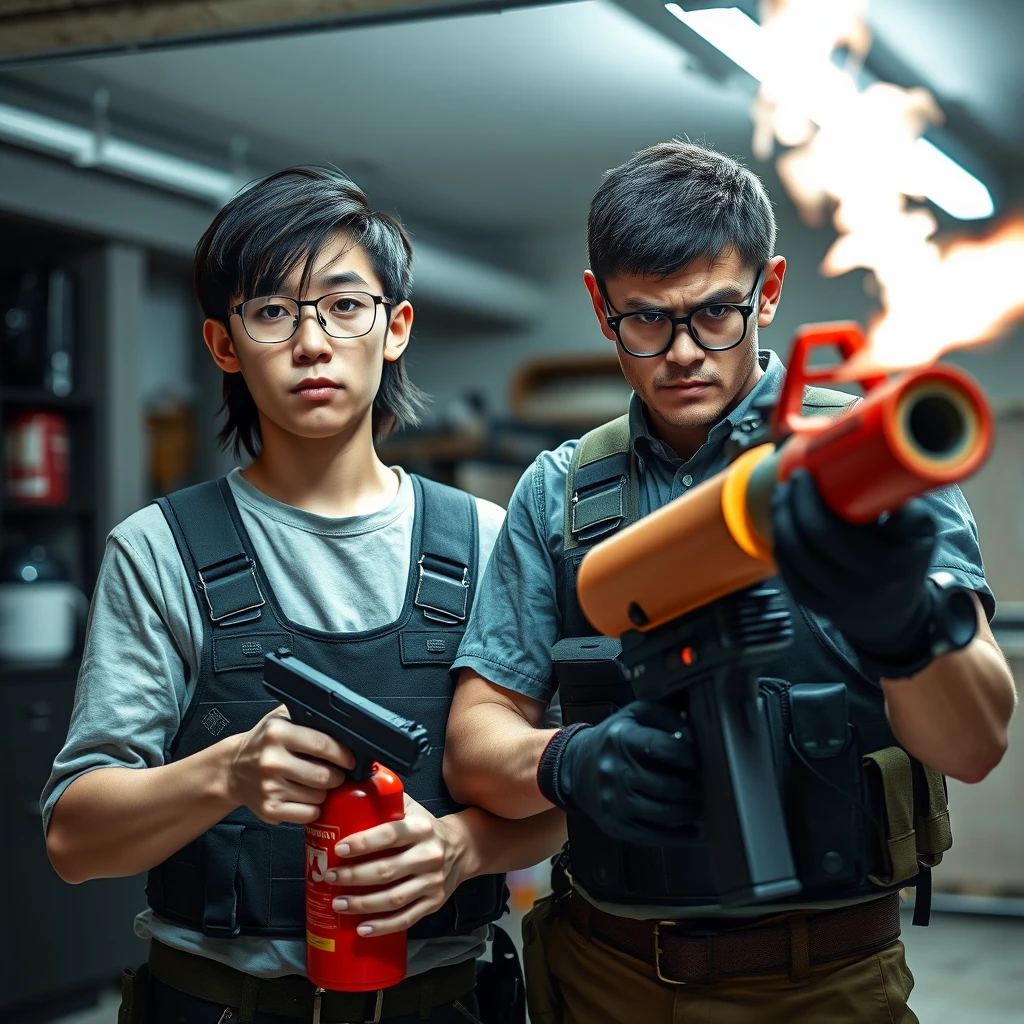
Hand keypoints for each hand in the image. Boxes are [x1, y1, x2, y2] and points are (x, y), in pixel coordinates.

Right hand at [225, 706, 353, 824]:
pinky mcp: (270, 809)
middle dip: (337, 775)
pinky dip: (313, 807)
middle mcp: (272, 761)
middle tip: (336, 772)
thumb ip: (308, 716)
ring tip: (316, 782)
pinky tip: (306, 797)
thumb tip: (343, 725)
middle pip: (324, 775)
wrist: (232, 769)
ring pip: (319, 796)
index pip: (322, 745)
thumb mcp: (281, 718)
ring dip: (325, 791)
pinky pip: (308, 814)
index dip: (343, 754)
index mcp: (277, 733)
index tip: (351, 760)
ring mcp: (270, 788)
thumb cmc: (263, 743)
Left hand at [325, 795, 467, 936]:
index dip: (364, 843)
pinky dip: (383, 925)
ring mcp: (432, 882)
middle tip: (330, 877)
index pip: (390, 835)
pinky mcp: (434, 903)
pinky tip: (362, 928)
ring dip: (363, 903)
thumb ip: (387, 798)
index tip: (340, 848)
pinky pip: (406, 918)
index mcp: (422, 829)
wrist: (464, 848)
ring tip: (338, 904)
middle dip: (354, 877)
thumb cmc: (427, 828)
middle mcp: (429, 856)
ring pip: (394, 898)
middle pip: (387, 870)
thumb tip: (357, 780)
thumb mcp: (412, 808)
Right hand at [558, 701, 700, 844]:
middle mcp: (614, 770)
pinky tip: (693, 829)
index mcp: (620, 739)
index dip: (688, 755)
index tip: (701, 758)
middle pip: (670, 786)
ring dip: (692, 811)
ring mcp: (613, 801)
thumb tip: (694, 730)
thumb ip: (664, 715)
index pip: (662, 748)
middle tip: (708, 784)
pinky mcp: (615, 824)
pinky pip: (655, 835)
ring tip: (700, 803)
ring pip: (667, 813)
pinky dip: (680, 835)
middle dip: (696, 787)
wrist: (574, 767)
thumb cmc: (612, 741)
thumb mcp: (633, 716)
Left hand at [772, 468, 936, 659]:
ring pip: (790, 556)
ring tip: (783, 496)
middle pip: (802, 543)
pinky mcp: (812, 604)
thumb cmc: (906, 563)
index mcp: (880, 568)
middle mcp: (853, 588)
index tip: (804, 475)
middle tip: (792, 481)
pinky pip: (786, 571)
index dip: (807, 502)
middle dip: (789, 506)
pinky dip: (780, 543)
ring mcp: (830, 600)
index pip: (827, 533)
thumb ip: (911, 512)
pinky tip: (782, 522)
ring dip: (780, 520)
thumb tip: (891, 484)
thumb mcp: (922, 537)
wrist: (895, 614)